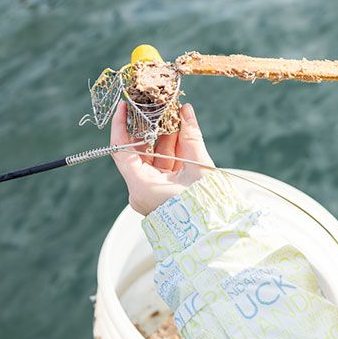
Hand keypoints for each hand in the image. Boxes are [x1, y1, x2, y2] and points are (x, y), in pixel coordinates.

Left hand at [111, 101, 213, 215]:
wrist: (217, 233)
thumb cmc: (208, 206)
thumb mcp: (199, 167)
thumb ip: (191, 137)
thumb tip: (187, 111)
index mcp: (142, 186)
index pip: (120, 150)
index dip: (120, 125)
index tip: (125, 106)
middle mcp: (142, 191)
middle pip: (139, 152)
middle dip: (150, 128)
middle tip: (157, 107)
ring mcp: (152, 193)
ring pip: (153, 158)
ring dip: (165, 137)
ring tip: (175, 116)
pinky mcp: (163, 194)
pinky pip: (163, 168)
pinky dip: (172, 151)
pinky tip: (181, 133)